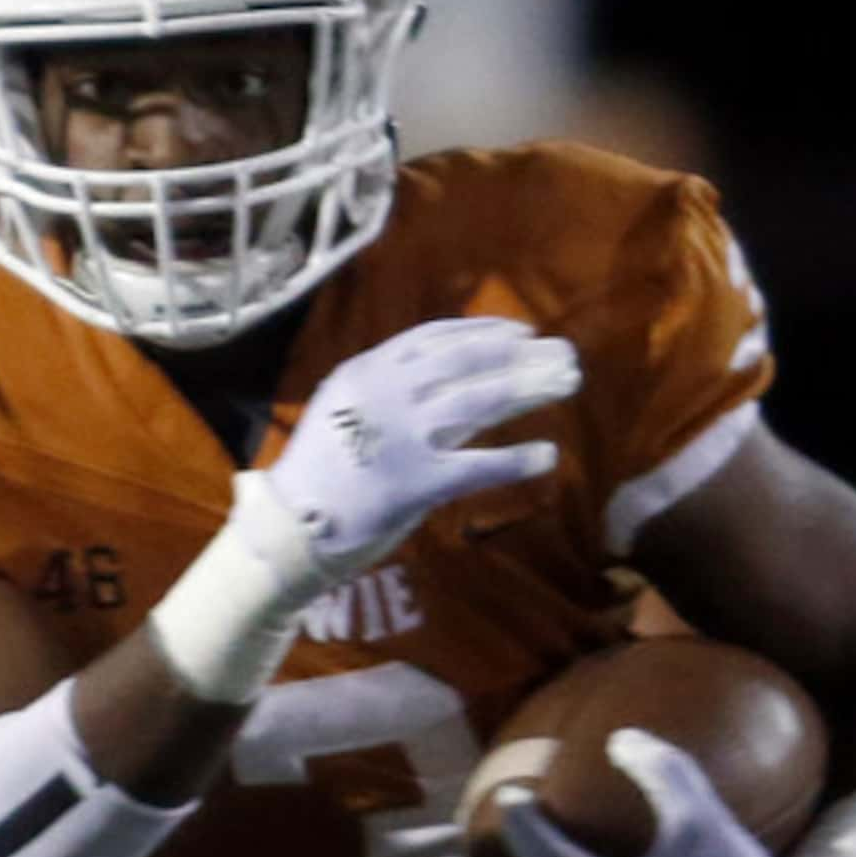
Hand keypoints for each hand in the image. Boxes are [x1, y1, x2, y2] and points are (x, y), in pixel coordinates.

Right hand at [258, 316, 580, 583]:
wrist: (288, 524)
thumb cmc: (321, 466)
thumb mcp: (344, 408)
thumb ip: (388, 387)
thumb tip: (458, 373)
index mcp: (364, 371)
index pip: (434, 337)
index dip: (485, 332)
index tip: (522, 333)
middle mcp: (385, 395)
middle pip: (466, 362)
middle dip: (520, 354)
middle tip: (563, 352)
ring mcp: (401, 438)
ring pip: (480, 401)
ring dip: (529, 388)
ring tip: (567, 383)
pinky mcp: (415, 483)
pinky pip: (478, 466)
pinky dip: (517, 459)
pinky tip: (546, 455)